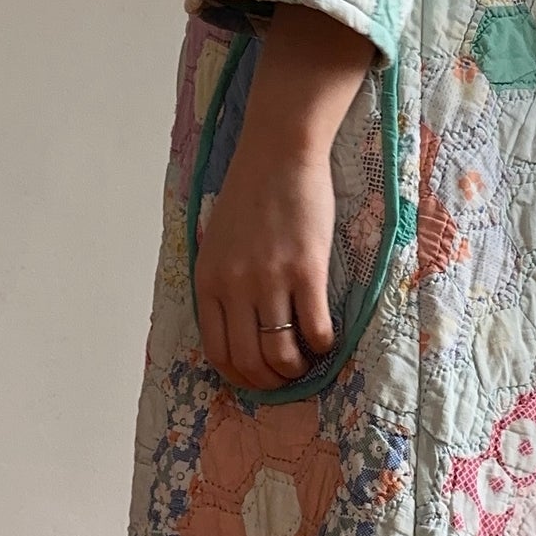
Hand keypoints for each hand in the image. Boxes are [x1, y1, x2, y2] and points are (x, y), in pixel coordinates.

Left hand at [192, 5, 374, 396]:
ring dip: (298, 367)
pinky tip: (328, 337)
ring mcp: (270, 280)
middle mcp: (235, 288)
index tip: (260, 377)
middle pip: (250, 361)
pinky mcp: (306, 271)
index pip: (219, 352)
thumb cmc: (249, 194)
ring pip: (281, 353)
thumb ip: (222, 283)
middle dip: (272, 381)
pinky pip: (315, 328)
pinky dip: (323, 344)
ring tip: (309, 359)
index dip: (242, 376)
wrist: (278, 154)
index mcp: (208, 282)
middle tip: (290, 375)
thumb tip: (239, 327)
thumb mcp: (216, 243)